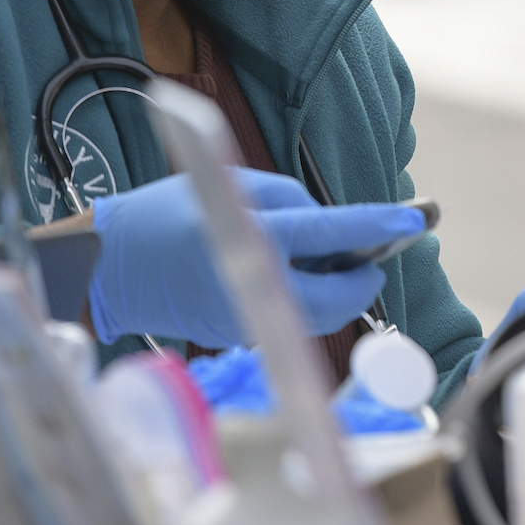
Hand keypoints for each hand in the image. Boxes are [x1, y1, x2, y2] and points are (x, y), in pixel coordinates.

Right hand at [87, 169, 421, 346]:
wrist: (109, 269)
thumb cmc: (164, 215)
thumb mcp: (232, 187)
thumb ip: (291, 204)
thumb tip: (333, 228)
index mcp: (253, 240)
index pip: (332, 235)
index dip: (379, 226)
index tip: (415, 218)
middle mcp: (254, 289)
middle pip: (340, 298)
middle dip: (364, 276)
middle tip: (371, 250)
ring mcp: (247, 321)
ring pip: (319, 314)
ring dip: (336, 289)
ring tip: (331, 259)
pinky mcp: (238, 336)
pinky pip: (290, 318)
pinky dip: (305, 298)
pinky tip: (295, 275)